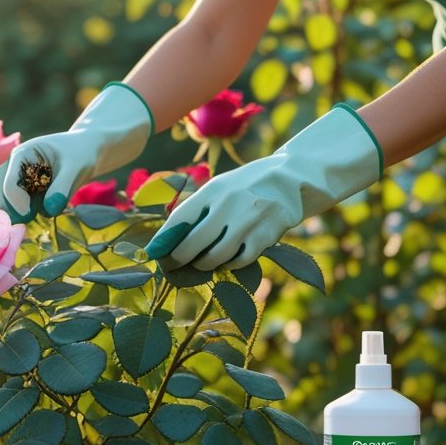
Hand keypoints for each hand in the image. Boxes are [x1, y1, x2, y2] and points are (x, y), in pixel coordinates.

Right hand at [0, 83, 152, 222]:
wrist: (85, 152)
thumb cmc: (81, 153)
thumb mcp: (76, 167)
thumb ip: (62, 187)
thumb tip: (48, 210)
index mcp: (22, 154)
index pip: (7, 182)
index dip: (15, 201)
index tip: (29, 214)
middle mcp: (14, 166)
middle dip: (8, 207)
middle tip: (27, 220)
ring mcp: (16, 179)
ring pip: (0, 198)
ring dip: (11, 210)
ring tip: (32, 215)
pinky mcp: (23, 191)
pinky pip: (12, 204)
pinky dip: (19, 212)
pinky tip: (35, 212)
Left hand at [145, 105, 382, 269]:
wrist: (292, 178)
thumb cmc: (247, 186)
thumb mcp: (222, 187)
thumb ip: (200, 209)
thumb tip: (169, 237)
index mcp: (213, 189)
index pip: (181, 218)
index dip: (164, 238)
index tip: (152, 253)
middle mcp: (229, 203)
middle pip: (194, 242)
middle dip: (179, 258)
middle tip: (172, 266)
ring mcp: (248, 220)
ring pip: (216, 256)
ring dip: (203, 265)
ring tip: (199, 265)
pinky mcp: (266, 235)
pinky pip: (240, 259)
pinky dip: (229, 265)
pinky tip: (226, 261)